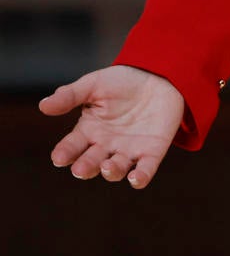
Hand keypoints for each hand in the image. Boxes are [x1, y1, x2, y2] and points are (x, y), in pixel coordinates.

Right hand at [41, 65, 184, 188]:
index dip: (64, 154)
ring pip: (115, 170)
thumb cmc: (122, 82)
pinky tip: (136, 178)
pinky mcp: (152, 151)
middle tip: (80, 169)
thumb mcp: (94, 84)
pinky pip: (145, 169)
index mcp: (88, 131)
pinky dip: (140, 177)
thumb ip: (70, 95)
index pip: (71, 147)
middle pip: (91, 163)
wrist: (160, 76)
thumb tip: (43, 105)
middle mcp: (105, 146)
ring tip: (108, 166)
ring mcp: (128, 150)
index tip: (59, 158)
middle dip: (85, 168)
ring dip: (111, 172)